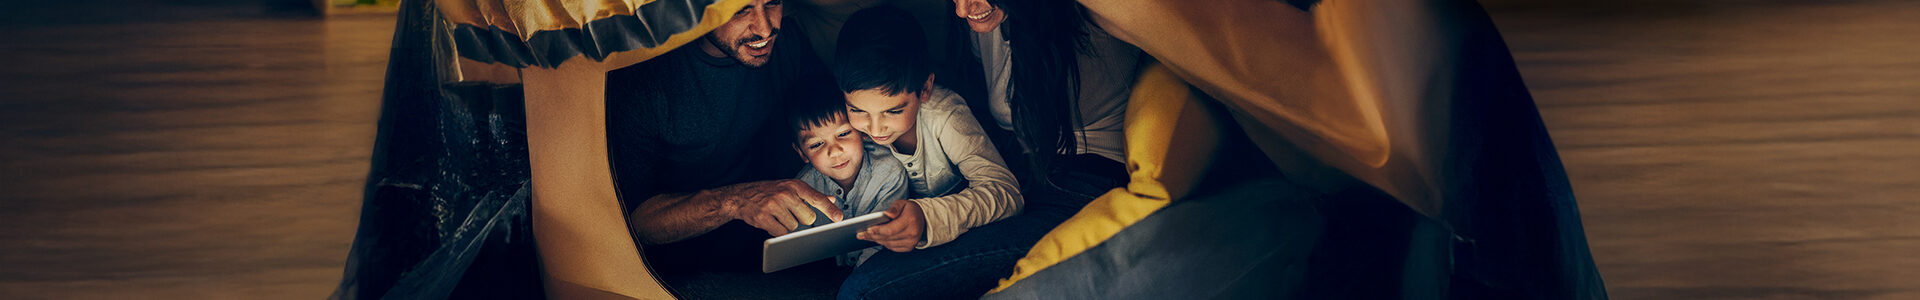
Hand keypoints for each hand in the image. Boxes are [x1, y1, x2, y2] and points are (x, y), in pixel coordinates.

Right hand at [727, 179, 844, 235]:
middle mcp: (786, 193)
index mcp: (795, 185)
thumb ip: (812, 195)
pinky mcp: (764, 217)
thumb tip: (832, 199)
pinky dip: (778, 231)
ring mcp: (774, 205)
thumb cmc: (769, 192)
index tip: (839, 218)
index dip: (829, 209)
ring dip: (788, 225)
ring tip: (777, 215)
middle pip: (808, 218)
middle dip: (801, 219)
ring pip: (795, 226)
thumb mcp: (791, 187)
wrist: (741, 196)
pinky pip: (781, 232)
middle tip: (789, 212)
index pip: (817, 198)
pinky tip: (771, 221)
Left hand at [857, 200, 925, 251]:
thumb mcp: (902, 203)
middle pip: (887, 238)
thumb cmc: (909, 209)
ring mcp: (912, 242)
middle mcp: (912, 234)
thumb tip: (887, 214)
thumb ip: (894, 208)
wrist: (923, 218)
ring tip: (865, 236)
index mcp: (910, 221)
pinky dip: (883, 243)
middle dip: (872, 236)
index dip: (878, 230)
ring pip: (888, 244)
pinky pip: (892, 247)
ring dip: (876, 240)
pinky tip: (876, 238)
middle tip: (860, 234)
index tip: (867, 229)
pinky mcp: (909, 247)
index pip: (890, 229)